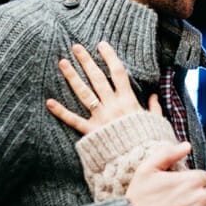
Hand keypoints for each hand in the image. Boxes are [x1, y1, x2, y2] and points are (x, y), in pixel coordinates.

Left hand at [46, 41, 160, 134]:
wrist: (139, 161)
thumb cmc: (149, 141)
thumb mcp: (155, 122)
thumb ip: (154, 108)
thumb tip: (154, 96)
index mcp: (128, 101)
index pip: (118, 73)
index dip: (109, 57)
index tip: (101, 44)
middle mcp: (113, 106)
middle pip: (97, 78)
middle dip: (86, 61)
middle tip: (76, 47)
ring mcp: (100, 118)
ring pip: (84, 93)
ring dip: (72, 77)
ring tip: (62, 63)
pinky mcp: (92, 132)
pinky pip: (74, 120)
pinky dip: (61, 112)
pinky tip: (49, 102)